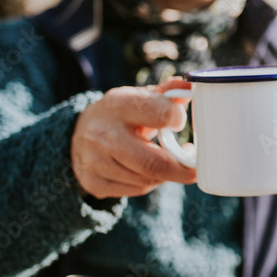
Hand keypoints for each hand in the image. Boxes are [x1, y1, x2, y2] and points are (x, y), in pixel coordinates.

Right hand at [71, 80, 195, 198]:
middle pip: (153, 162)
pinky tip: (148, 171)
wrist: (80, 132)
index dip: (177, 120)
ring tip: (168, 162)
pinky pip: (136, 190)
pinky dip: (150, 183)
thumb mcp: (140, 97)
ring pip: (147, 179)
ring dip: (166, 175)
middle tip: (195, 166)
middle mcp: (102, 133)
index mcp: (118, 104)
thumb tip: (191, 86)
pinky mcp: (93, 182)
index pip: (159, 114)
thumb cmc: (122, 113)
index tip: (182, 124)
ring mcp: (94, 160)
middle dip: (182, 168)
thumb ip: (167, 93)